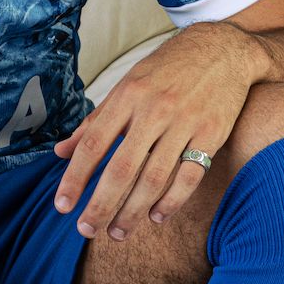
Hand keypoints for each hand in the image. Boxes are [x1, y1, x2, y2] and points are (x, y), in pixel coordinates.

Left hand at [51, 22, 265, 239]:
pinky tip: (155, 217)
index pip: (93, 144)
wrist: (222, 51)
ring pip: (154, 178)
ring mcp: (185, 123)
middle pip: (121, 168)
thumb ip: (95, 121)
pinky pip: (189, 177)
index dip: (75, 178)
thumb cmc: (167, 70)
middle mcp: (154, 110)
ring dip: (132, 211)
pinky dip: (171, 202)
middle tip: (86, 230)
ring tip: (116, 233)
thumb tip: (61, 152)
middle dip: (100, 205)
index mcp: (127, 96)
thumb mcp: (126, 85)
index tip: (62, 206)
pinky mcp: (212, 134)